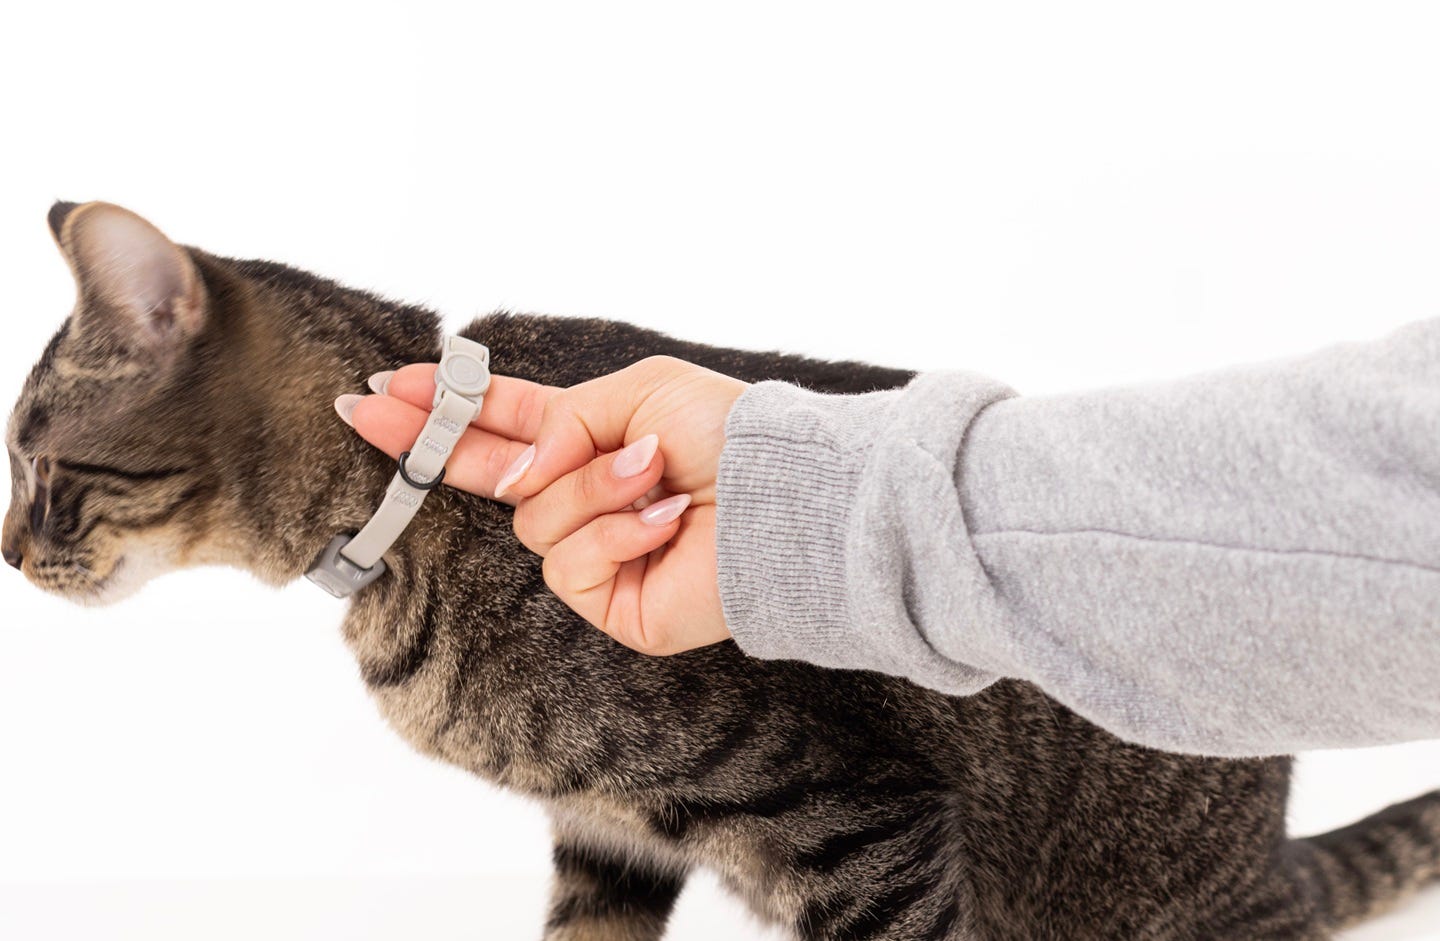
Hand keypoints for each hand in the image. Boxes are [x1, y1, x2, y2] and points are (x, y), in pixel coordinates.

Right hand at [341, 355, 746, 654]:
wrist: (782, 499)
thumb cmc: (727, 438)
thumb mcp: (637, 393)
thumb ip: (560, 423)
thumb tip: (515, 479)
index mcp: (592, 437)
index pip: (505, 422)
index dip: (449, 407)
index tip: (388, 387)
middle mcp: (585, 494)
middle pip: (486, 473)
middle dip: (427, 439)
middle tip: (363, 408)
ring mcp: (594, 551)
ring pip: (535, 517)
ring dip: (595, 487)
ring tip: (657, 477)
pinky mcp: (609, 601)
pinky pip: (569, 563)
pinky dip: (618, 534)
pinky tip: (666, 525)